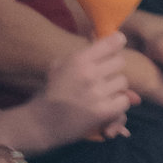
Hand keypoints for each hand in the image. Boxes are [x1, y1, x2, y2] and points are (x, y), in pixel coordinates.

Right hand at [22, 32, 137, 148]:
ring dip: (114, 89)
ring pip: (123, 82)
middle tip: (102, 77)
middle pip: (120, 62)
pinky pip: (123, 101)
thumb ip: (85, 54)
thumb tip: (118, 39)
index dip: (117, 42)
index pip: (113, 42)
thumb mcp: (61, 66)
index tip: (117, 44)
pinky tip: (105, 107)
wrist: (39, 124)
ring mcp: (96, 93)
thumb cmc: (50, 93)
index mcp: (78, 59)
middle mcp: (89, 73)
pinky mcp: (102, 112)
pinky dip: (117, 105)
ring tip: (100, 94)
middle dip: (112, 69)